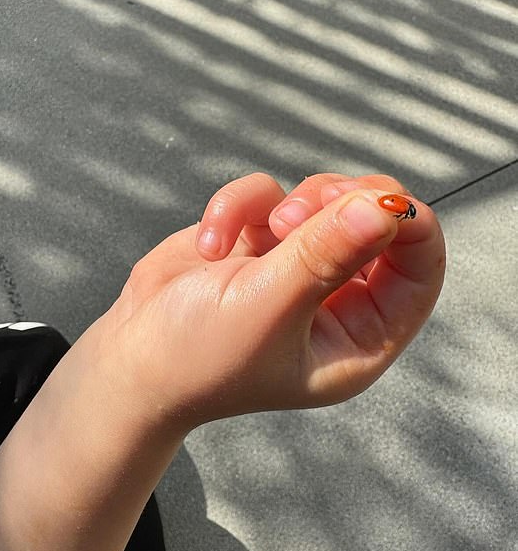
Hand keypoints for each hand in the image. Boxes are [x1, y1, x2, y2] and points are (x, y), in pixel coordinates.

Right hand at [93, 172, 444, 433]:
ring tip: (251, 237)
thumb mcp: (269, 306)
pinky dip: (235, 207)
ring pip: (321, 197)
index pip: (420, 271)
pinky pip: (266, 195)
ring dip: (284, 205)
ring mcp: (296, 265)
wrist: (131, 354)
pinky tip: (209, 245)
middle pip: (376, 220)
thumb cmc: (200, 354)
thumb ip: (326, 253)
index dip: (409, 226)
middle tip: (300, 213)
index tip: (375, 201)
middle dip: (339, 203)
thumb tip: (386, 206)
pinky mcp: (256, 240)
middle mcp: (336, 298)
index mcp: (359, 336)